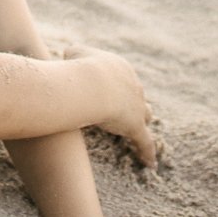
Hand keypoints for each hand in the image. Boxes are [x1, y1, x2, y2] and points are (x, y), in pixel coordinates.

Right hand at [64, 45, 158, 167]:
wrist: (90, 83)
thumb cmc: (80, 67)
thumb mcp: (73, 53)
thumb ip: (73, 54)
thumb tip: (67, 56)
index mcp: (120, 68)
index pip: (121, 77)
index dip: (116, 84)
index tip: (108, 89)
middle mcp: (133, 86)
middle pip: (136, 94)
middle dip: (131, 101)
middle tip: (125, 108)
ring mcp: (137, 107)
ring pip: (145, 114)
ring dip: (142, 120)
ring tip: (139, 129)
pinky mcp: (135, 127)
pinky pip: (144, 142)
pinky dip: (146, 152)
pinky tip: (149, 163)